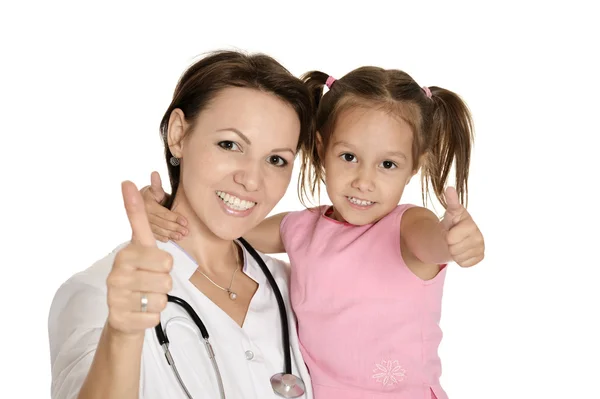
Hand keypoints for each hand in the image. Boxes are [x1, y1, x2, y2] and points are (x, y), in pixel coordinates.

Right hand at [106, 181, 172, 336]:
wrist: (124, 313)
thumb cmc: (138, 274)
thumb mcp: (141, 246)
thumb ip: (137, 217)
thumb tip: (127, 182)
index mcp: (125, 255)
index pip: (165, 259)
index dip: (165, 264)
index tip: (152, 264)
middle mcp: (116, 275)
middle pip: (166, 279)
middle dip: (164, 283)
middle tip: (149, 283)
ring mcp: (116, 298)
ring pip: (162, 298)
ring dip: (159, 300)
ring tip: (144, 297)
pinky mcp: (120, 319)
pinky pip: (155, 317)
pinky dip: (153, 317)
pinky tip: (140, 312)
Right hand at [140, 171, 187, 241]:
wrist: (142, 203)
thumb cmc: (153, 195)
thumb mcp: (155, 190)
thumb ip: (157, 184)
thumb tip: (155, 173)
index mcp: (147, 205)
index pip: (163, 213)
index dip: (175, 218)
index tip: (185, 222)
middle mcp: (144, 215)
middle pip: (162, 223)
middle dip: (175, 228)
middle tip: (186, 231)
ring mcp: (143, 224)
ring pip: (159, 230)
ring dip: (171, 234)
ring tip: (181, 236)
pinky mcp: (144, 230)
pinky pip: (154, 235)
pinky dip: (163, 238)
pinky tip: (170, 239)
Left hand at [440, 187, 484, 266]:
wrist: (456, 237)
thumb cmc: (453, 223)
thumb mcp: (450, 213)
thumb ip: (451, 202)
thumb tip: (449, 188)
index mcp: (470, 224)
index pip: (451, 238)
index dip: (447, 236)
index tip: (451, 230)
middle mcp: (479, 236)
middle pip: (453, 249)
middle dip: (449, 244)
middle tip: (453, 238)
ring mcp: (481, 247)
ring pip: (458, 258)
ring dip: (454, 252)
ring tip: (457, 244)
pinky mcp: (480, 257)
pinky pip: (464, 264)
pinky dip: (460, 260)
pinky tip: (462, 251)